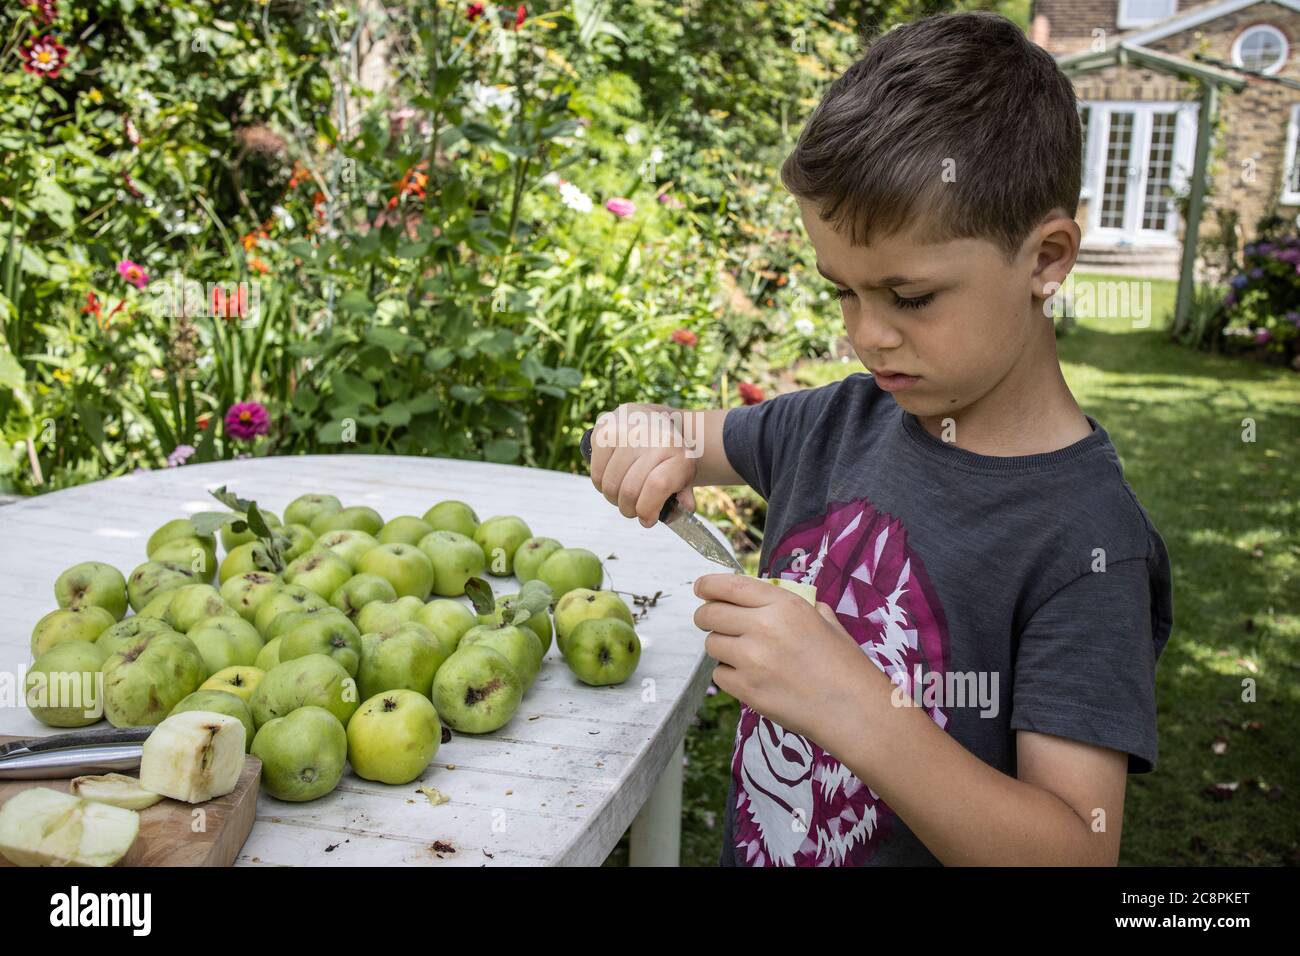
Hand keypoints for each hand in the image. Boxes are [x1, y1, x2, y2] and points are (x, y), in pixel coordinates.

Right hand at [589, 403, 697, 525]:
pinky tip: (613, 479)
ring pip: (610, 485)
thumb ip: (684, 494)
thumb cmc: (669, 455)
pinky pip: (596, 474)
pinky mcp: (603, 430)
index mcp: (676, 450)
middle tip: (634, 508)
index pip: (657, 485)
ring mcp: (625, 431)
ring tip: (623, 493)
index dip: (648, 509)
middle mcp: (651, 437)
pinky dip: (601, 486)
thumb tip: (685, 508)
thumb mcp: (684, 474)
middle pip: (629, 490)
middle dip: (629, 509)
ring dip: (614, 499)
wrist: (655, 420)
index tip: (647, 519)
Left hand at [693, 573, 891, 741]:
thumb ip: (796, 605)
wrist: (853, 709)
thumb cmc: (844, 665)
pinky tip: (750, 677)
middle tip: (713, 621)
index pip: (730, 586)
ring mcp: (752, 660)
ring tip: (743, 654)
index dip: (709, 585)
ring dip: (721, 647)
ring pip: (711, 644)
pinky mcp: (746, 689)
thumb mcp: (826, 620)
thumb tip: (768, 600)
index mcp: (784, 605)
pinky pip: (719, 675)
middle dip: (707, 616)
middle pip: (710, 614)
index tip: (701, 588)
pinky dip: (729, 675)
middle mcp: (763, 627)